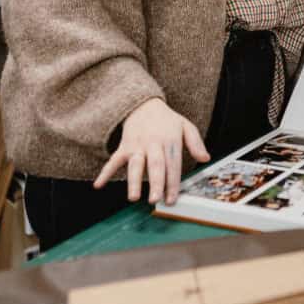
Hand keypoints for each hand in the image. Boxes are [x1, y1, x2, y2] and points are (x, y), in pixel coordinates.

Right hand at [94, 98, 209, 205]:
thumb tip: (205, 158)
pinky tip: (98, 185)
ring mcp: (137, 145)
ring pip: (135, 165)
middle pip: (155, 165)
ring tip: (133, 197)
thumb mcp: (185, 126)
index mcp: (170, 141)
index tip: (172, 199)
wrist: (143, 103)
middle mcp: (153, 144)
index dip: (173, 182)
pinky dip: (105, 173)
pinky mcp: (124, 146)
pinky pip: (113, 160)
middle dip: (156, 183)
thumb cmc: (167, 120)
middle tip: (155, 200)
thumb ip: (195, 142)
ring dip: (133, 181)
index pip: (173, 164)